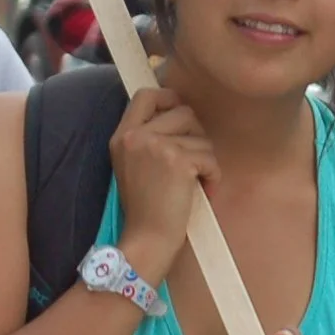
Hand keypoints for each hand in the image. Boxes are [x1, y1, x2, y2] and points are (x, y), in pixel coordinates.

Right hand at [108, 88, 218, 278]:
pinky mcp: (177, 160)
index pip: (145, 95)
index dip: (168, 98)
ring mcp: (155, 145)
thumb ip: (148, 138)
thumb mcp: (133, 165)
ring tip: (195, 182)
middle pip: (183, 111)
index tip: (180, 116)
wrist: (147, 239)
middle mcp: (135, 136)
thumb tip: (182, 113)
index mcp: (122, 136)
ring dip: (205, 160)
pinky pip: (209, 157)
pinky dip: (213, 176)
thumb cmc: (146, 208)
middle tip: (192, 162)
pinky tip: (203, 191)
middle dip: (196, 135)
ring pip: (200, 136)